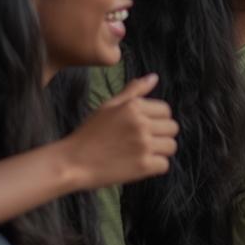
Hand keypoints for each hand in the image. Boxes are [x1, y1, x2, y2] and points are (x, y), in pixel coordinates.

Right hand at [63, 75, 177, 191]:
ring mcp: (143, 145)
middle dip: (160, 135)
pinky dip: (154, 167)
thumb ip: (134, 91)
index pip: (166, 110)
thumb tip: (154, 77)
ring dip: (159, 151)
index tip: (140, 128)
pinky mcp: (144, 166)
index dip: (156, 120)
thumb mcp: (108, 106)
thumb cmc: (89, 133)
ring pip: (172, 146)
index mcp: (133, 107)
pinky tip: (137, 164)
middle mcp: (141, 123)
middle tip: (139, 142)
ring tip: (139, 153)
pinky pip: (165, 165)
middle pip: (172, 128)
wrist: (72, 163)